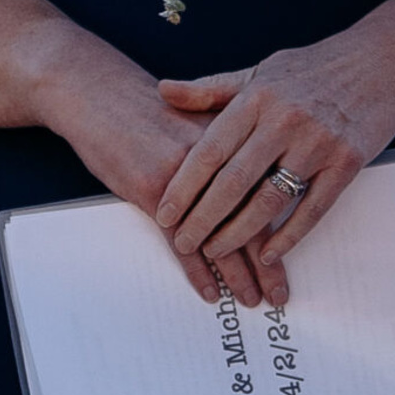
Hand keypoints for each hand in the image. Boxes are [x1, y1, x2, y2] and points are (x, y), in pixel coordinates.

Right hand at [35, 46, 258, 308]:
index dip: (283, 226)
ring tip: (251, 300)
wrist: (100, 95)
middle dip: (267, 262)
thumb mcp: (198, 117)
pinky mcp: (153, 191)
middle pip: (251, 217)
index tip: (295, 255)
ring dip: (237, 274)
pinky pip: (181, 242)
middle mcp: (216, 159)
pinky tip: (209, 292)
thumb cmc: (148, 107)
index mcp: (232, 138)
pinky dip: (197, 271)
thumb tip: (252, 180)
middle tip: (280, 295)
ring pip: (220, 234)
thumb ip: (227, 146)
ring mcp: (184, 177)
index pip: (267, 189)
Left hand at [154, 8, 394, 300]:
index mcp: (258, 97)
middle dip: (203, 219)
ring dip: (238, 234)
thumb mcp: (260, 71)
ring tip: (215, 252)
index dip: (184, 186)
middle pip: (234, 182)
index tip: (164, 213)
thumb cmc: (315, 68)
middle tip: (183, 243)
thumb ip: (212, 90)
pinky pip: (312, 209)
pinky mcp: (347, 162)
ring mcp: (318, 143)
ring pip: (269, 201)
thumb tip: (163, 91)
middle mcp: (285, 120)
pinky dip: (288, 236)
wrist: (383, 62)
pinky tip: (268, 253)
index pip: (210, 150)